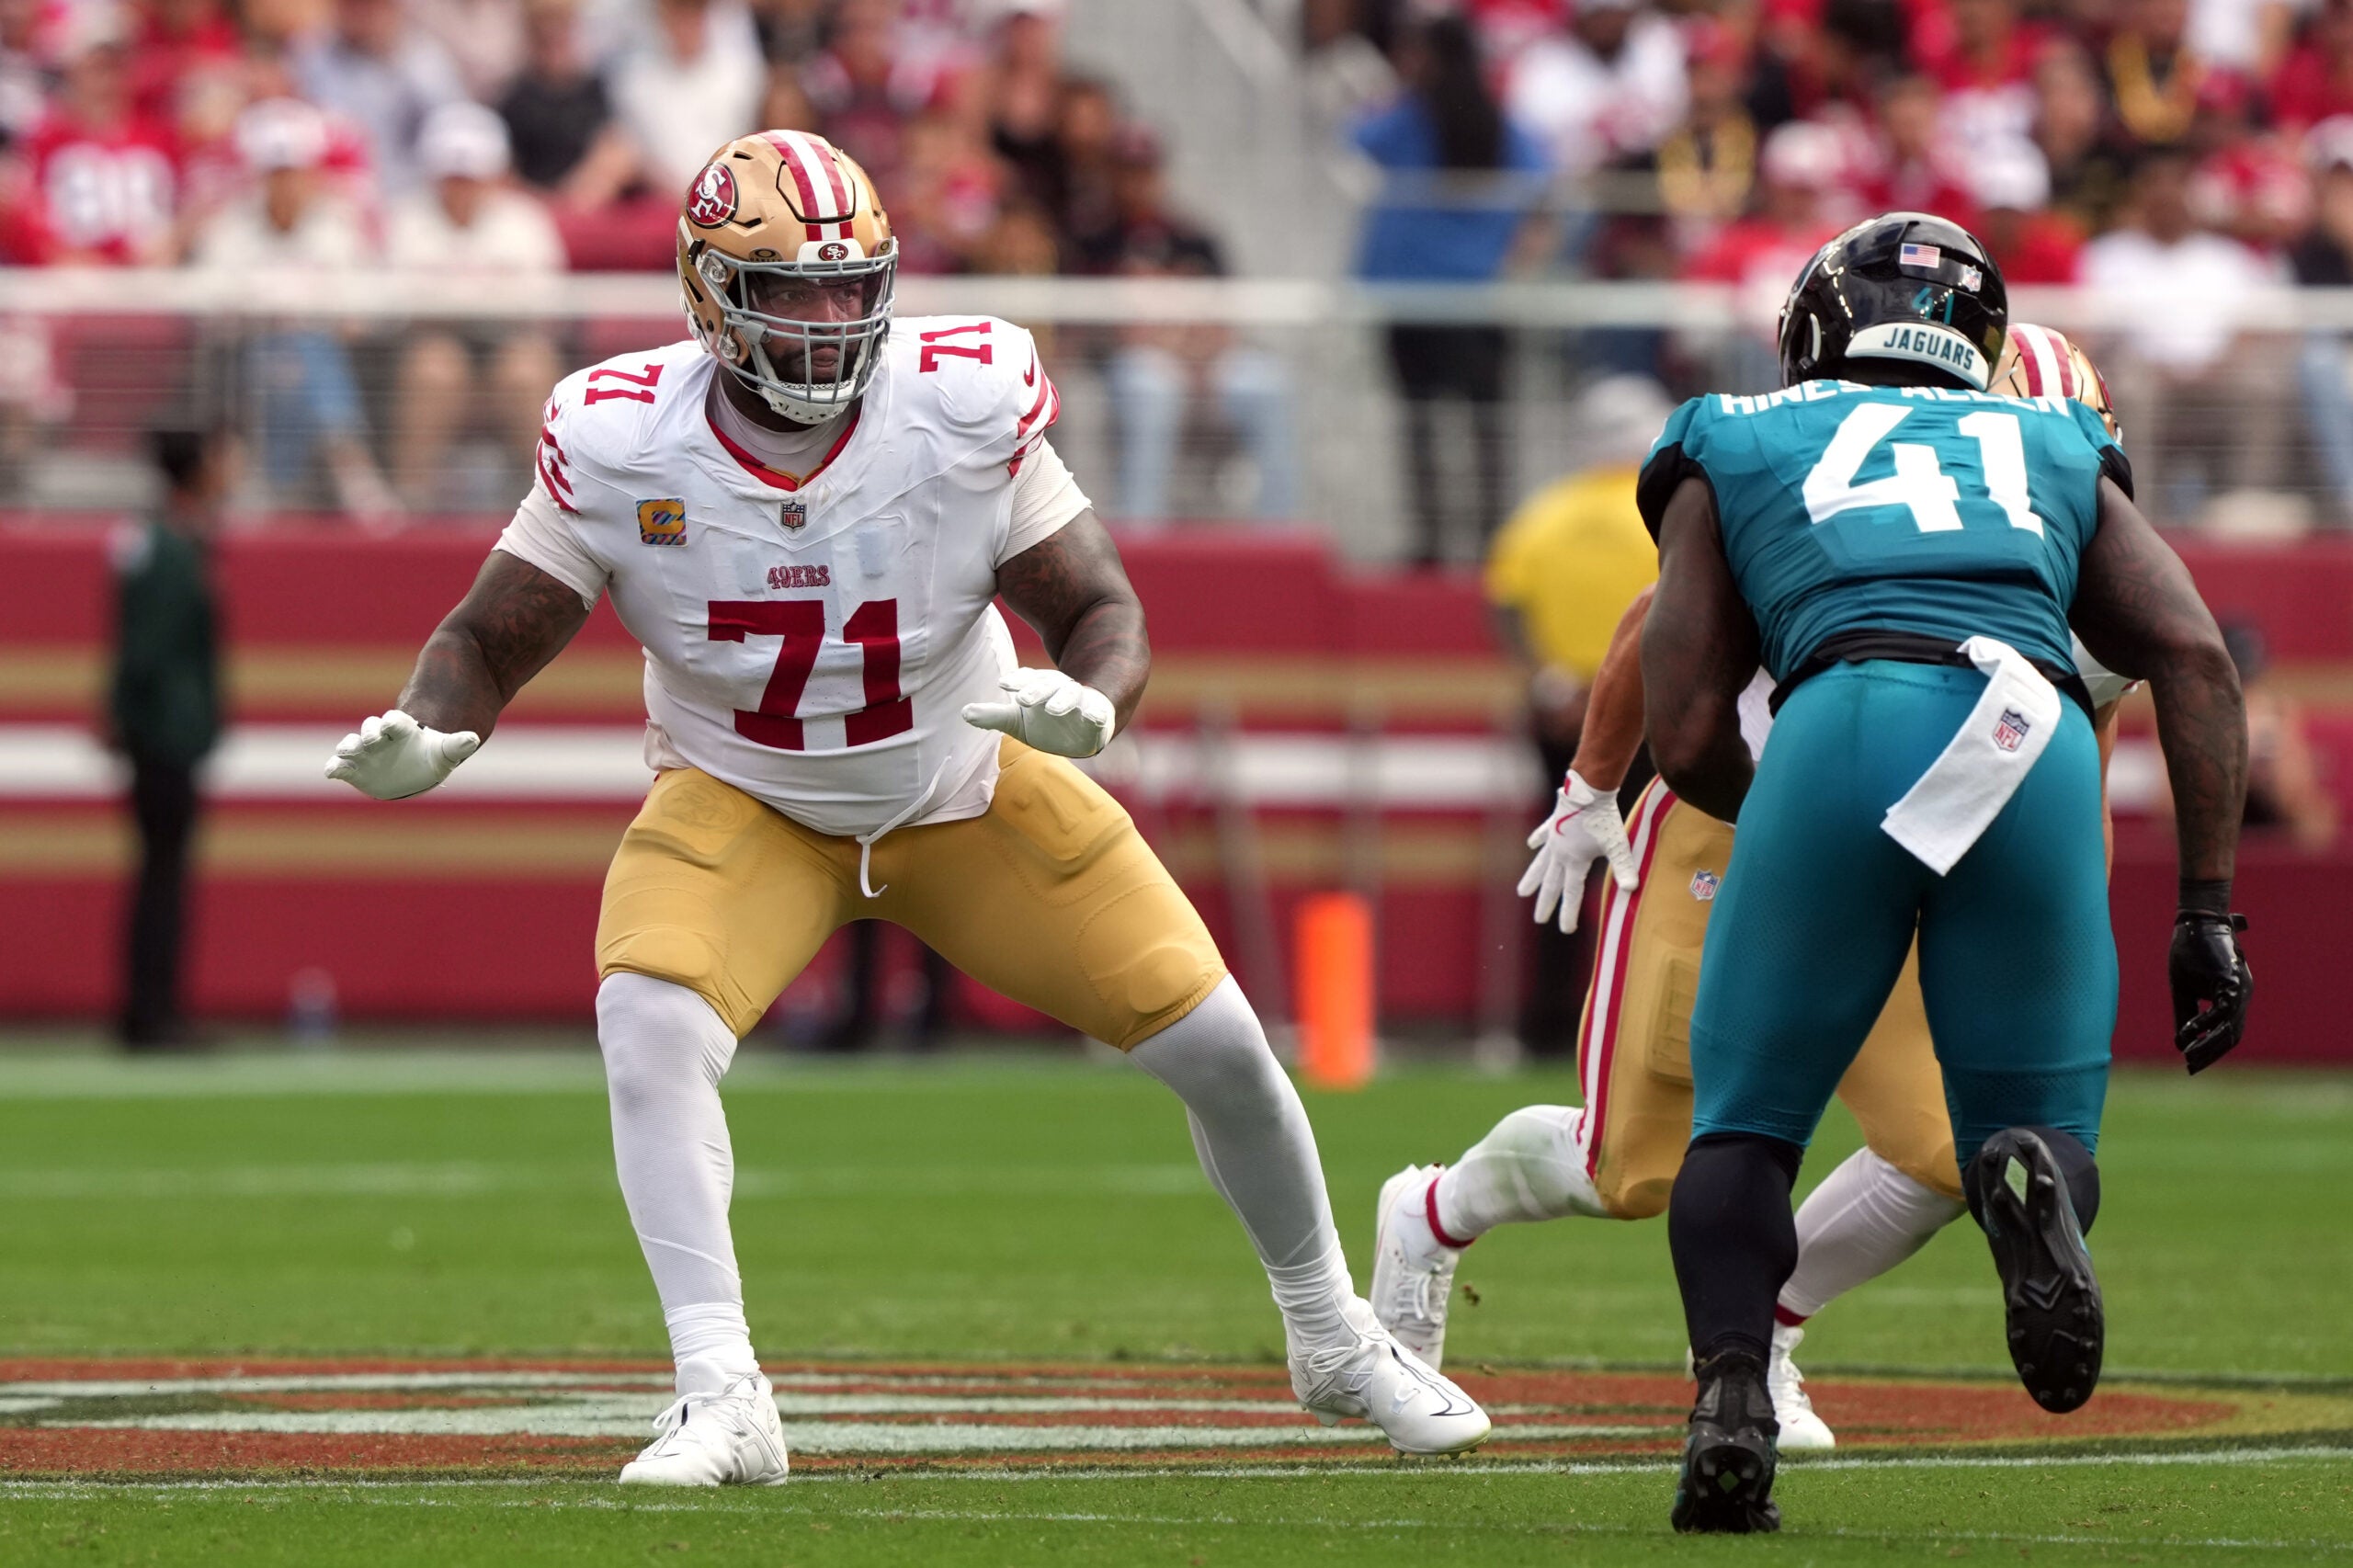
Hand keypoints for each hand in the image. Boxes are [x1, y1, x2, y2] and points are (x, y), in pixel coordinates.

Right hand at [324, 709, 480, 799]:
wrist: (414, 773)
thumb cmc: (430, 757)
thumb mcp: (445, 752)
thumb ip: (456, 745)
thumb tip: (473, 739)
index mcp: (402, 730)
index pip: (395, 720)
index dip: (391, 722)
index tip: (389, 726)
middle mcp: (380, 738)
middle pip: (370, 728)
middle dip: (369, 732)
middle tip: (372, 741)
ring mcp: (365, 753)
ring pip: (352, 744)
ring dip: (348, 746)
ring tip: (347, 751)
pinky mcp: (355, 769)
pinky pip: (340, 766)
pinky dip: (334, 767)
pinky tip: (331, 772)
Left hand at [961, 668, 1115, 758]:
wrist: (1083, 733)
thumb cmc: (1046, 722)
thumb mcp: (1017, 720)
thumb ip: (993, 716)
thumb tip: (963, 712)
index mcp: (1040, 687)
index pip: (1028, 679)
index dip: (1017, 680)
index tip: (1002, 683)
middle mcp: (1060, 689)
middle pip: (1048, 684)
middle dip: (1035, 690)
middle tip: (1020, 699)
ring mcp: (1081, 701)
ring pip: (1072, 694)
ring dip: (1062, 700)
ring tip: (1052, 709)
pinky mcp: (1099, 716)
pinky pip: (1098, 712)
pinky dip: (1096, 713)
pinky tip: (1093, 717)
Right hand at [1517, 770, 1640, 933]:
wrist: (1589, 790)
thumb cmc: (1605, 819)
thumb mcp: (1617, 846)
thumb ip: (1625, 867)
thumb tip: (1632, 889)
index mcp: (1574, 862)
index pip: (1571, 893)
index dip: (1568, 913)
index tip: (1565, 929)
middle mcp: (1560, 854)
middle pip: (1551, 883)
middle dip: (1546, 903)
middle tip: (1539, 919)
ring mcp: (1554, 838)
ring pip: (1541, 864)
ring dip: (1532, 879)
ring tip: (1522, 892)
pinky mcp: (1554, 823)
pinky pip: (1543, 835)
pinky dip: (1537, 841)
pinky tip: (1531, 845)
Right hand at [2169, 912, 2250, 1073]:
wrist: (2195, 922)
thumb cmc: (2190, 952)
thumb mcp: (2183, 989)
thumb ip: (2186, 1015)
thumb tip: (2181, 1042)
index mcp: (2233, 997)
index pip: (2227, 1033)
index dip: (2210, 1050)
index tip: (2191, 1064)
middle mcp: (2242, 995)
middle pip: (2232, 1036)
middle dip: (2211, 1054)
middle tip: (2191, 1067)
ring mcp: (2241, 989)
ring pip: (2231, 1028)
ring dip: (2209, 1045)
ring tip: (2190, 1056)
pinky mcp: (2233, 980)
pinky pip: (2221, 1010)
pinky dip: (2205, 1024)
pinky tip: (2189, 1032)